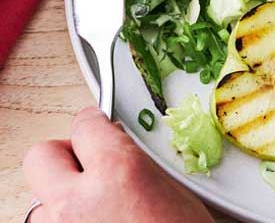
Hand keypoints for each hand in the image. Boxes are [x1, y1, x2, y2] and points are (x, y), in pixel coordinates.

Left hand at [23, 107, 213, 222]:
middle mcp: (78, 200)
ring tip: (94, 210)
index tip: (100, 127)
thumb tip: (120, 150)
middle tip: (88, 164)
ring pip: (40, 199)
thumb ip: (138, 165)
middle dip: (65, 156)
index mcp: (118, 171)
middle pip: (42, 155)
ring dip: (62, 199)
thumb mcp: (175, 193)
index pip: (86, 124)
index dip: (95, 124)